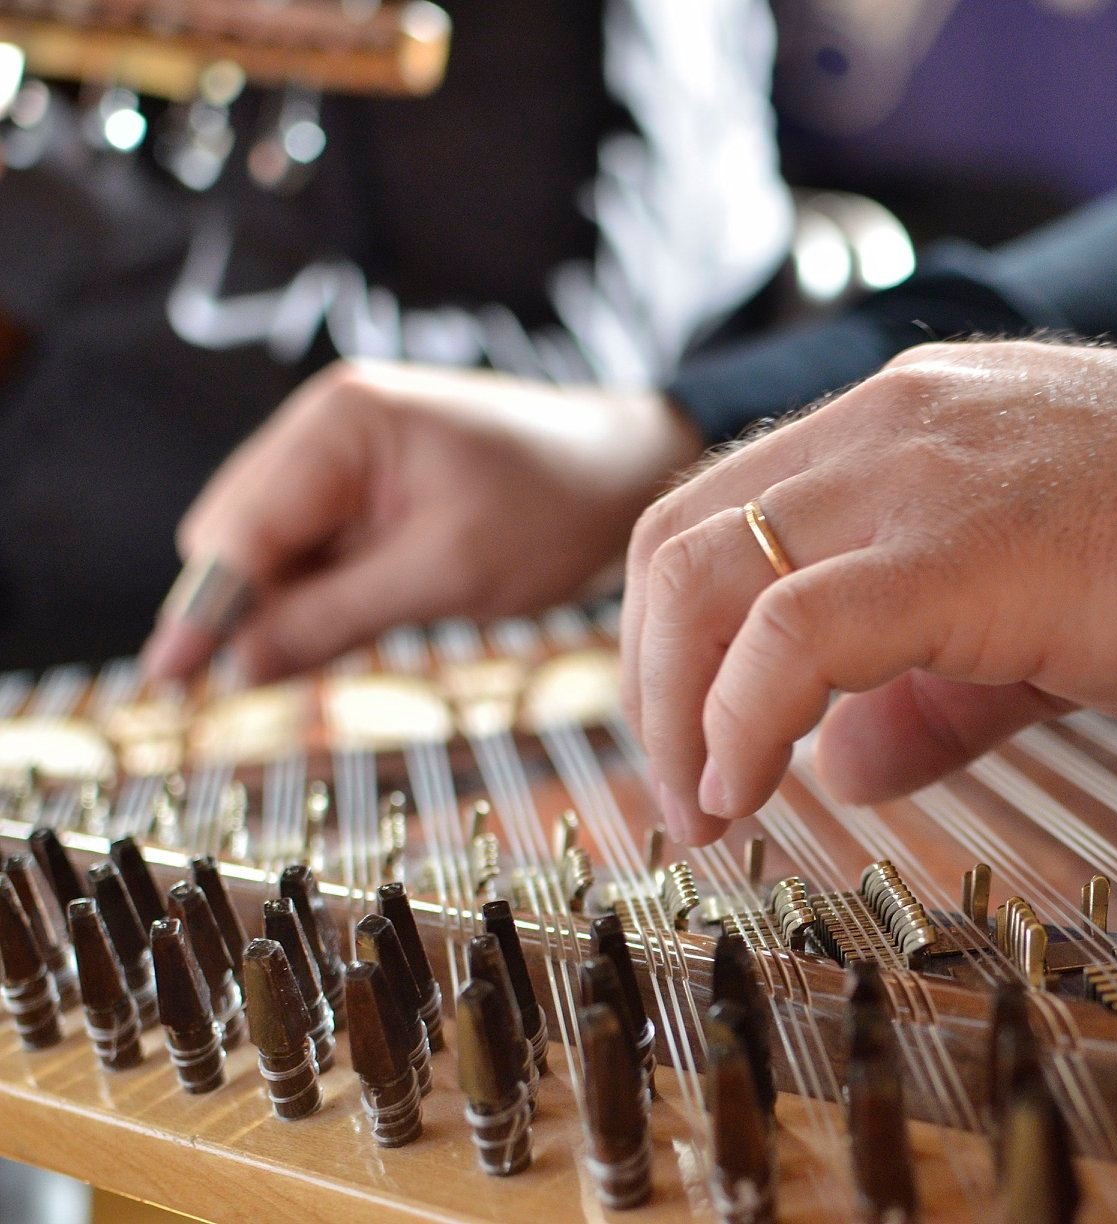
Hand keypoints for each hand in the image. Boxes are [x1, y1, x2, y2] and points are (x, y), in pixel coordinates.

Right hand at [141, 360, 704, 682]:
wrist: (630, 474)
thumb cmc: (557, 507)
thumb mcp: (447, 573)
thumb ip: (334, 617)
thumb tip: (239, 667)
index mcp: (340, 422)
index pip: (239, 528)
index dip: (201, 611)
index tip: (167, 681)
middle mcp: (325, 425)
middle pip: (237, 537)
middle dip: (246, 607)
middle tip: (277, 676)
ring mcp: (342, 455)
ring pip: (272, 551)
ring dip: (289, 604)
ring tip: (368, 626)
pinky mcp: (365, 488)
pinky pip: (315, 551)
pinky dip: (323, 592)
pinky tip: (373, 611)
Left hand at [621, 340, 1116, 844]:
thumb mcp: (1051, 615)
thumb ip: (932, 686)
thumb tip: (838, 762)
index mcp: (913, 420)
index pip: (727, 507)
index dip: (677, 633)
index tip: (690, 739)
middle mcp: (898, 421)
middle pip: (681, 533)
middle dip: (647, 676)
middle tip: (676, 793)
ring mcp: (928, 473)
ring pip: (711, 571)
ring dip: (673, 708)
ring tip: (704, 813)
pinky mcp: (975, 550)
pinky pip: (794, 634)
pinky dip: (739, 723)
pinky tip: (756, 795)